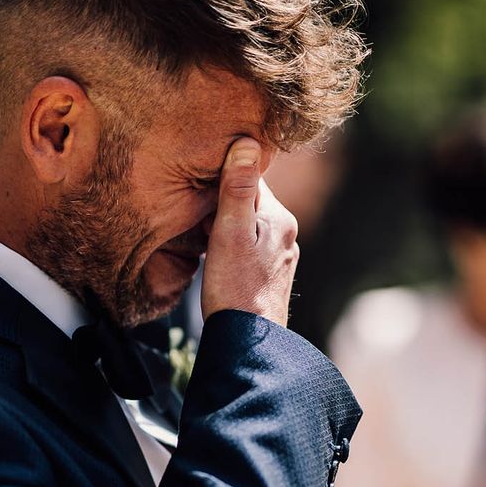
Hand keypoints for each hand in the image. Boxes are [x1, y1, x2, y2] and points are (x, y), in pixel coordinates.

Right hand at [201, 137, 298, 326]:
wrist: (250, 343)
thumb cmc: (234, 288)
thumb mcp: (229, 233)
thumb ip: (237, 189)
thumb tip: (248, 143)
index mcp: (279, 218)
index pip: (251, 178)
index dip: (223, 177)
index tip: (202, 184)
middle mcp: (286, 233)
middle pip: (250, 202)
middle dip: (224, 203)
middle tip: (198, 215)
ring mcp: (281, 255)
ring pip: (250, 225)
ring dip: (228, 226)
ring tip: (205, 238)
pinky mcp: (272, 274)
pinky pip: (251, 246)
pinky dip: (234, 245)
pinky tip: (219, 259)